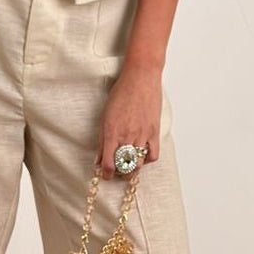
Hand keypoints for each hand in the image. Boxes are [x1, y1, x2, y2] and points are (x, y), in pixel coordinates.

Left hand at [95, 62, 162, 179]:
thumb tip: (98, 159)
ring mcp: (142, 135)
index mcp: (112, 132)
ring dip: (132, 170)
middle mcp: (127, 136)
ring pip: (139, 165)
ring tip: (128, 167)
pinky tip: (142, 155)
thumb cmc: (121, 93)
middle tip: (116, 171)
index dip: (106, 174)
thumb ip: (102, 139)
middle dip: (119, 174)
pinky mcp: (154, 132)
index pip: (108, 164)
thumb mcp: (105, 116)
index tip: (105, 175)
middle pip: (124, 168)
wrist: (140, 78)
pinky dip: (147, 160)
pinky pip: (153, 155)